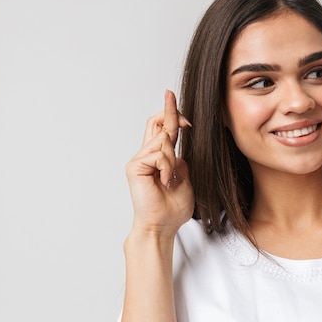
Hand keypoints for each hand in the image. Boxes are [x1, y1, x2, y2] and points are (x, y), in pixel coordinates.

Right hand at [125, 90, 193, 235]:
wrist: (163, 225)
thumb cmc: (172, 208)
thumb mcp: (184, 178)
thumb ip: (180, 161)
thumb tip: (178, 151)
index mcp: (158, 157)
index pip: (161, 127)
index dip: (169, 111)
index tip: (171, 96)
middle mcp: (146, 155)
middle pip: (155, 122)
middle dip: (171, 114)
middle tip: (186, 121)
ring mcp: (139, 160)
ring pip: (163, 141)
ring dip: (173, 159)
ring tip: (171, 179)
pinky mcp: (135, 167)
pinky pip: (159, 155)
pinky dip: (167, 168)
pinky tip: (165, 182)